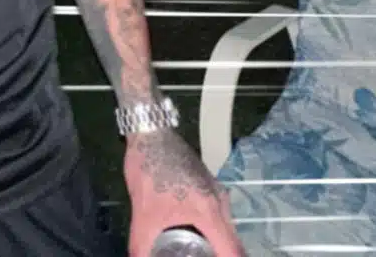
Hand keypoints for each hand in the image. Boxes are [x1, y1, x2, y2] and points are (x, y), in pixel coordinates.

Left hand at [124, 130, 245, 256]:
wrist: (149, 131)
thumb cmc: (150, 169)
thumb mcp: (143, 212)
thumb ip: (142, 243)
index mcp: (211, 213)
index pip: (233, 251)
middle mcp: (220, 202)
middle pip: (231, 242)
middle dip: (220, 253)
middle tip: (202, 256)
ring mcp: (215, 190)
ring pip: (223, 227)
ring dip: (214, 242)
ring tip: (198, 250)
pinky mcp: (206, 183)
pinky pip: (215, 214)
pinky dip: (208, 227)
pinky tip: (191, 231)